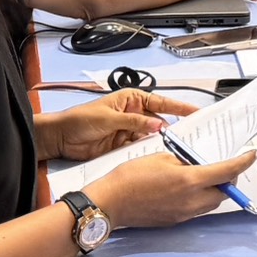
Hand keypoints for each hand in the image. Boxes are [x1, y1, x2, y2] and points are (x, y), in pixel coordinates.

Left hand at [34, 90, 198, 161]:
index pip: (161, 102)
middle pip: (159, 121)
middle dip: (173, 128)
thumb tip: (157, 125)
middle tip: (190, 136)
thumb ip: (135, 122)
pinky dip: (147, 152)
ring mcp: (128, 130)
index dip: (179, 107)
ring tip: (175, 149)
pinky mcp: (122, 146)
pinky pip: (140, 148)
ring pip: (151, 136)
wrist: (60, 138)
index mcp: (132, 99)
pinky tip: (155, 156)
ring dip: (159, 142)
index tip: (196, 111)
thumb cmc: (80, 120)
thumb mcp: (109, 118)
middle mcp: (133, 114)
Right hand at [87, 149, 256, 228]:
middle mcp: (191, 201)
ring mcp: (183, 214)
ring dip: (217, 191)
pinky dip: (202, 199)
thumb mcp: (163, 158)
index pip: (227, 172)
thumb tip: (199, 164)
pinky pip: (198, 210)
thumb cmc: (132, 176)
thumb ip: (186, 161)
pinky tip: (190, 188)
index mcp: (190, 180)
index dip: (243, 162)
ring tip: (207, 176)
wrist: (111, 202)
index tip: (253, 155)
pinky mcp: (175, 221)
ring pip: (212, 204)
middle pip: (224, 192)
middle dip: (230, 179)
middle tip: (226, 165)